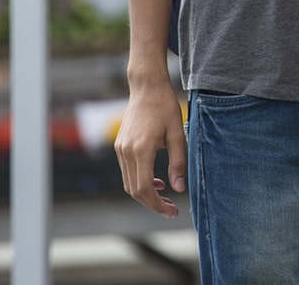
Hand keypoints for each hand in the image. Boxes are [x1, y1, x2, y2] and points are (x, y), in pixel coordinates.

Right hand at [116, 79, 187, 216]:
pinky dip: (140, 181)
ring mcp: (120, 149)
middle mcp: (126, 152)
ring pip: (129, 183)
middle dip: (152, 203)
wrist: (146, 87)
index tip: (172, 210)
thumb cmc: (165, 107)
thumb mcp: (177, 134)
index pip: (145, 188)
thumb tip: (179, 188)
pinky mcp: (119, 146)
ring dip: (146, 194)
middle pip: (135, 190)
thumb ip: (178, 162)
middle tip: (171, 209)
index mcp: (141, 150)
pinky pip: (127, 172)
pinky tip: (156, 181)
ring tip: (165, 197)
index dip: (157, 204)